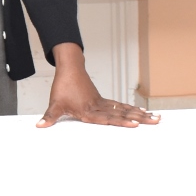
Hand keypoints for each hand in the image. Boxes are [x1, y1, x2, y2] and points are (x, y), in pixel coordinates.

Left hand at [37, 43, 158, 127]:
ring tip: (156, 118)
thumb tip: (39, 126)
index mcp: (88, 111)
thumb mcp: (55, 103)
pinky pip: (120, 106)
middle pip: (122, 114)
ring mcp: (103, 103)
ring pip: (124, 110)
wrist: (70, 69)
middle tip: (156, 121)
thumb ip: (50, 117)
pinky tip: (142, 112)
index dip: (121, 122)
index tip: (136, 124)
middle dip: (140, 119)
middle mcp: (99, 107)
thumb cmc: (63, 87)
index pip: (107, 119)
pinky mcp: (103, 100)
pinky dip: (131, 109)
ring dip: (140, 114)